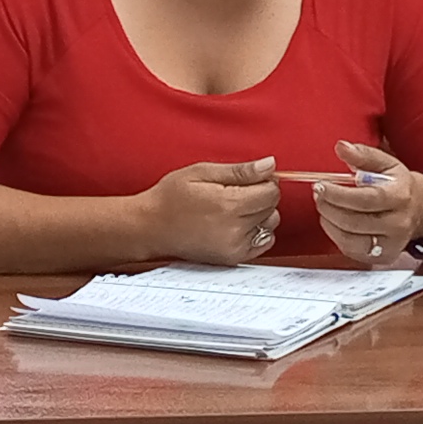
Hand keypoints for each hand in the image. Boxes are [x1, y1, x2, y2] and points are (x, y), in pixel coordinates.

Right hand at [138, 158, 283, 264]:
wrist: (150, 227)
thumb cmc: (170, 198)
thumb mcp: (202, 172)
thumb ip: (240, 170)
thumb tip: (269, 165)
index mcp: (228, 204)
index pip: (271, 192)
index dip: (263, 181)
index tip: (248, 179)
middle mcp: (235, 229)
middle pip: (272, 207)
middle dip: (260, 196)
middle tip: (234, 192)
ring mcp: (235, 246)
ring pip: (270, 225)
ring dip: (259, 214)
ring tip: (233, 209)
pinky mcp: (233, 258)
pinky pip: (264, 242)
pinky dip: (257, 232)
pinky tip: (237, 224)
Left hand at [310, 142, 422, 267]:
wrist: (420, 210)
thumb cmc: (397, 185)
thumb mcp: (385, 164)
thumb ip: (362, 154)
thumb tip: (341, 147)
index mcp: (399, 197)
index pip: (364, 199)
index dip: (337, 194)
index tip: (320, 186)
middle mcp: (397, 223)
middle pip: (353, 221)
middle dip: (328, 208)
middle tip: (318, 195)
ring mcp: (391, 243)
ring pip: (350, 240)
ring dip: (329, 223)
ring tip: (325, 208)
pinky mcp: (383, 257)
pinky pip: (352, 252)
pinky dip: (337, 237)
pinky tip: (334, 223)